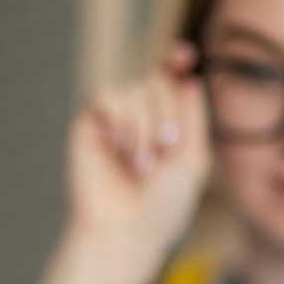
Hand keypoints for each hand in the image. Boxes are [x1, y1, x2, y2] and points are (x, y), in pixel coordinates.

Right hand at [64, 42, 211, 283]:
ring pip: (136, 87)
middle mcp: (143, 117)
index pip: (173, 81)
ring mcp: (116, 118)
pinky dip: (122, 118)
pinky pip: (107, 94)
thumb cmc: (164, 203)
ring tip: (143, 163)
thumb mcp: (193, 159)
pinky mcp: (90, 122)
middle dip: (168, 114)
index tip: (185, 55)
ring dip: (147, 125)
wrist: (127, 228)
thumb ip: (193, 116)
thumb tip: (188, 78)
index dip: (178, 62)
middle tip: (165, 150)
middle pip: (159, 81)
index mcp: (171, 124)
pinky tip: (123, 147)